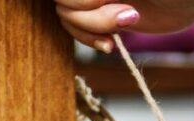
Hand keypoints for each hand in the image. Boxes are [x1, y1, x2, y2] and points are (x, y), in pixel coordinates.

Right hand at [53, 1, 193, 52]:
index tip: (114, 1)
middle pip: (63, 1)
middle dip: (92, 14)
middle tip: (129, 14)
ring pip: (66, 15)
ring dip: (93, 28)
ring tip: (128, 23)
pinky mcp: (101, 14)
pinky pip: (78, 29)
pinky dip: (90, 40)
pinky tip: (111, 44)